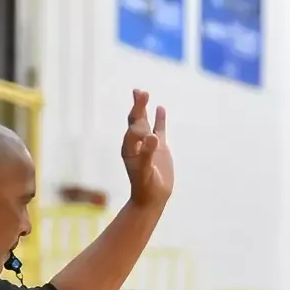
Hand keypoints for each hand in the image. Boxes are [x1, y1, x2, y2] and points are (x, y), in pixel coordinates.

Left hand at [121, 90, 172, 207]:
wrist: (152, 198)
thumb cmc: (145, 187)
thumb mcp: (145, 172)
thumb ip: (146, 154)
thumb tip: (152, 137)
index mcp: (129, 148)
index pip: (132, 131)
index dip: (140, 129)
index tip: (151, 138)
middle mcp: (136, 143)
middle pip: (134, 120)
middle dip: (137, 107)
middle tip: (139, 91)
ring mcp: (148, 144)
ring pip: (144, 122)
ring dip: (143, 108)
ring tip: (141, 92)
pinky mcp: (159, 148)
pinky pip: (159, 129)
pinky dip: (159, 119)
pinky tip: (160, 108)